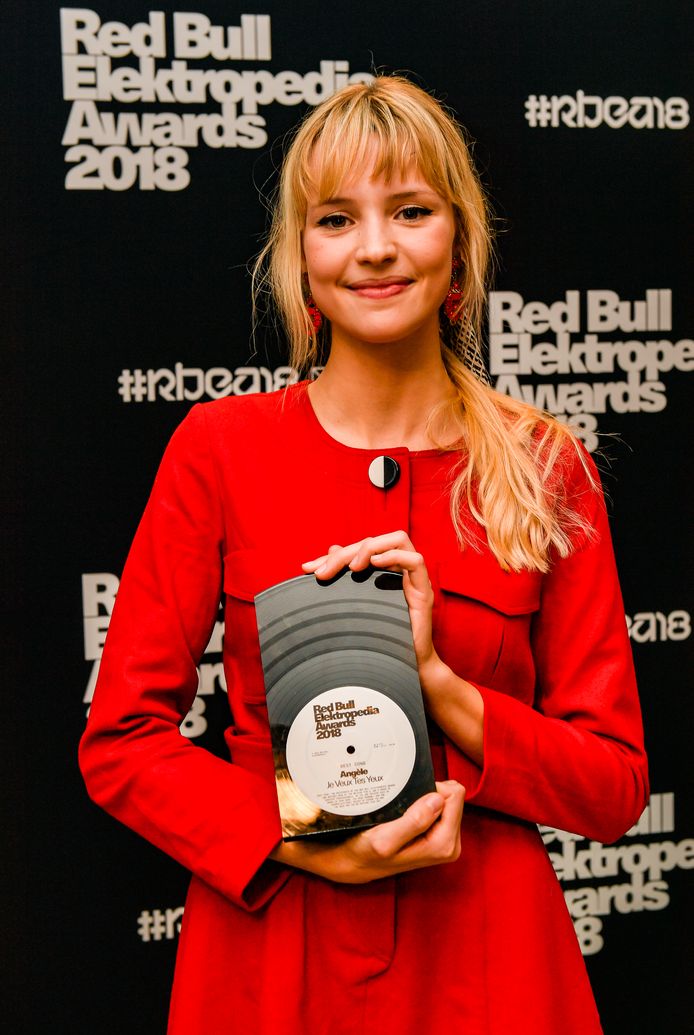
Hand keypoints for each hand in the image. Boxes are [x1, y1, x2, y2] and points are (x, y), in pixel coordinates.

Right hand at [270, 781, 464, 882]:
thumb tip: (438, 799)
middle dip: (430, 793)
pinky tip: (406, 812)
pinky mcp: (438, 837)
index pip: (455, 797)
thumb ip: (414, 822)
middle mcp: (449, 846)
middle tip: (404, 803)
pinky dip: (424, 803)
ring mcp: (444, 842)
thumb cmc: (366, 851)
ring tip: (402, 809)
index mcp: (443, 845)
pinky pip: (440, 808)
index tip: (410, 796)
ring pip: (447, 801)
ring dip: (425, 798)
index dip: (432, 788)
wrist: (353, 862)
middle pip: (454, 798)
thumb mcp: (384, 839)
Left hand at [303, 531, 484, 766]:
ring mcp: (413, 579)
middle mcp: (399, 571)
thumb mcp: (356, 607)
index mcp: (383, 571)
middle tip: (323, 573)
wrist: (403, 669)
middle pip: (375, 541)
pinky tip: (374, 565)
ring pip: (398, 539)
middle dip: (345, 553)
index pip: (358, 548)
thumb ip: (345, 581)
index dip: (332, 555)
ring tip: (351, 567)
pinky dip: (393, 557)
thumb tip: (331, 549)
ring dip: (370, 548)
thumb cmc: (380, 639)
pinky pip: (416, 561)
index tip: (307, 570)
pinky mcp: (423, 592)